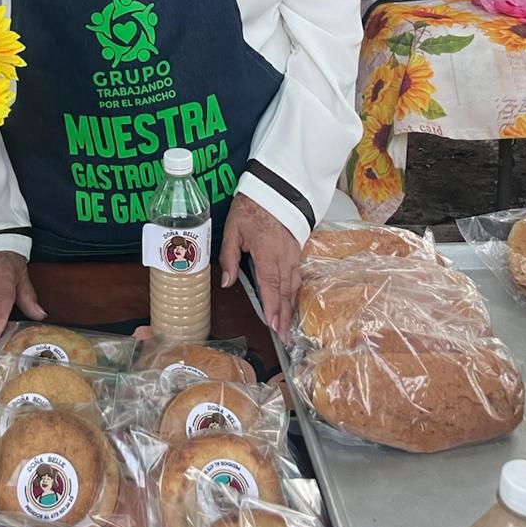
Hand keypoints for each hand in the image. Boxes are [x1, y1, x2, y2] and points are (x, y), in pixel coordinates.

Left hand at [218, 194, 301, 343]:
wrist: (274, 188)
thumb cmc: (251, 207)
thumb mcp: (233, 228)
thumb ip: (229, 256)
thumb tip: (227, 283)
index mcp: (267, 252)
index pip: (270, 285)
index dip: (272, 307)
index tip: (273, 326)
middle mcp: (284, 256)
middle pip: (285, 291)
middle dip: (285, 316)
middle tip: (285, 338)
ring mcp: (293, 254)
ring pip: (294, 286)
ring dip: (292, 308)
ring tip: (289, 327)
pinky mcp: (297, 251)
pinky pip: (298, 277)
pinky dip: (296, 294)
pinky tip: (294, 304)